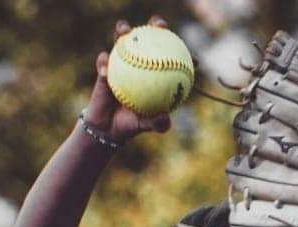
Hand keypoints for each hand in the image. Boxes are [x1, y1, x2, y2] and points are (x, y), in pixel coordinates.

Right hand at [83, 15, 172, 141]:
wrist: (109, 128)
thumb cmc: (132, 125)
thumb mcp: (146, 126)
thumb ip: (157, 123)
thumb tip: (165, 118)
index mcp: (154, 74)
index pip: (171, 58)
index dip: (183, 53)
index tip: (194, 59)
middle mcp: (140, 63)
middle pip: (149, 38)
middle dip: (157, 26)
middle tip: (159, 26)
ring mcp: (122, 63)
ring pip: (122, 40)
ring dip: (123, 31)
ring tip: (124, 32)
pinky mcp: (105, 68)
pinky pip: (103, 61)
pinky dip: (104, 63)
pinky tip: (105, 70)